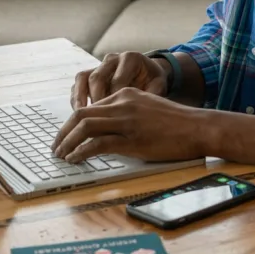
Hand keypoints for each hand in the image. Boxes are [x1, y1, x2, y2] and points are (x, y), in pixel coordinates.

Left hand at [51, 87, 207, 162]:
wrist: (198, 127)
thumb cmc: (176, 123)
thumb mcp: (147, 109)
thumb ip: (126, 114)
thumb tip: (104, 132)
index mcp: (126, 94)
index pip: (89, 106)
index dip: (71, 123)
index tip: (64, 137)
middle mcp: (123, 103)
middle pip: (81, 115)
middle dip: (63, 132)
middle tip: (56, 147)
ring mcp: (127, 120)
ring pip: (85, 127)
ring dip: (68, 143)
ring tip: (61, 155)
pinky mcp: (132, 139)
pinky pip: (98, 144)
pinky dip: (82, 152)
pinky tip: (76, 159)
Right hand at [70, 51, 169, 108]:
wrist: (148, 72)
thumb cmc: (153, 81)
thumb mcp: (158, 85)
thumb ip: (151, 95)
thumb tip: (142, 111)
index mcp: (130, 58)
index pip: (118, 79)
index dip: (113, 99)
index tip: (114, 117)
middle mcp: (112, 58)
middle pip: (97, 77)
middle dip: (95, 99)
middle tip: (96, 118)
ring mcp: (99, 65)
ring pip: (83, 77)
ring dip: (80, 98)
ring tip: (81, 116)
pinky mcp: (90, 73)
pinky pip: (78, 83)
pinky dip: (76, 98)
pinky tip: (78, 114)